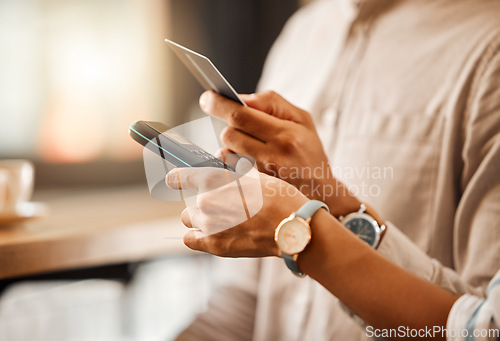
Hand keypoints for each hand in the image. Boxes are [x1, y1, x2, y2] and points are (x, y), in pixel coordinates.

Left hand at [166, 158, 308, 256]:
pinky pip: (191, 239)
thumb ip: (232, 167)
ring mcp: (209, 225)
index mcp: (214, 179)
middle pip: (192, 201)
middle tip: (226, 205)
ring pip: (191, 219)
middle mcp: (206, 201)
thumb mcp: (256, 174)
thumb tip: (220, 157)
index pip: (181, 176)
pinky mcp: (214, 245)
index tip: (172, 180)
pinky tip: (214, 233)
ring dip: (201, 218)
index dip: (177, 178)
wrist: (292, 227)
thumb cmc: (279, 197)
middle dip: (204, 202)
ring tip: (225, 220)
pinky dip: (198, 236)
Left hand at [200, 90, 360, 215]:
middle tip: (242, 127)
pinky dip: (231, 163)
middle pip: (229, 134)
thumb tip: (241, 98)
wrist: (321, 192)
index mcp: (286, 135)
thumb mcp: (302, 119)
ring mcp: (261, 178)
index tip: (207, 98)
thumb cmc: (310, 151)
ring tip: (250, 148)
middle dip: (230, 126)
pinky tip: (246, 164)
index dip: (219, 104)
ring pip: (226, 153)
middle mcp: (273, 157)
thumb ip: (272, 103)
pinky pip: (228, 171)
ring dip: (231, 146)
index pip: (241, 115)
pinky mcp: (253, 192)